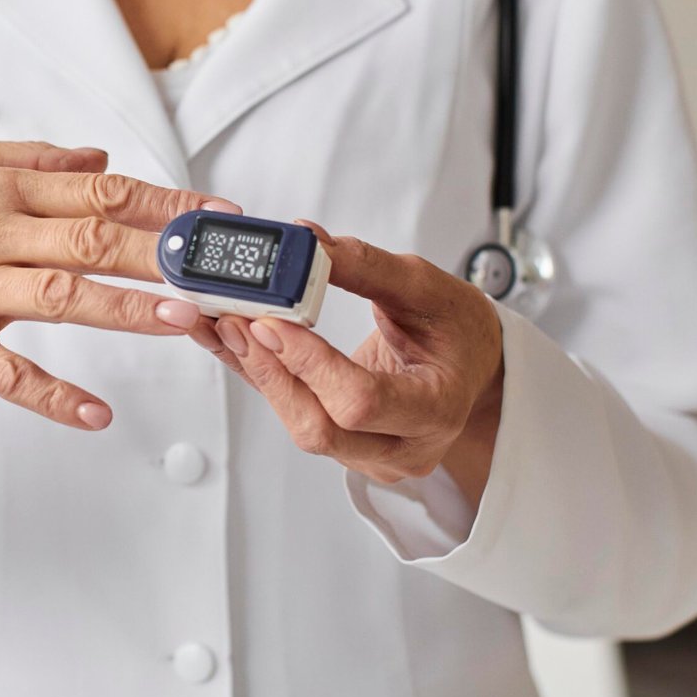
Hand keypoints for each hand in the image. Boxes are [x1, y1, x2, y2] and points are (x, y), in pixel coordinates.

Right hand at [0, 137, 238, 432]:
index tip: (217, 214)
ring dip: (126, 310)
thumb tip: (100, 161)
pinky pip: (5, 373)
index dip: (165, 202)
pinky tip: (96, 412)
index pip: (100, 191)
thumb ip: (29, 158)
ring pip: (60, 298)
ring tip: (183, 319)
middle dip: (164, 253)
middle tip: (221, 268)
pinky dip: (52, 395)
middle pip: (91, 238)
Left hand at [196, 222, 503, 492]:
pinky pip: (295, 413)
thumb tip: (308, 242)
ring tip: (223, 321)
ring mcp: (371, 455)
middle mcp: (404, 446)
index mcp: (436, 409)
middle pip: (321, 426)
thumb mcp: (428, 287)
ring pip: (302, 424)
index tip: (273, 322)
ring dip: (258, 373)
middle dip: (271, 372)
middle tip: (234, 319)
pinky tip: (232, 341)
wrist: (473, 366)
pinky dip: (262, 376)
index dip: (310, 365)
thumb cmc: (460, 330)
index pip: (361, 401)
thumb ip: (367, 267)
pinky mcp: (344, 445)